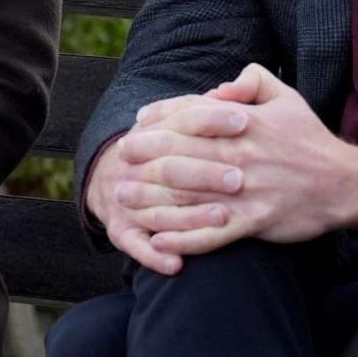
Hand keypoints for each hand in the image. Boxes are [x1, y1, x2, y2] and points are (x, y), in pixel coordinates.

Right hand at [85, 115, 235, 277]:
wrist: (112, 178)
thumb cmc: (166, 148)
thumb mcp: (177, 120)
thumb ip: (205, 106)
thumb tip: (230, 91)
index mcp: (152, 134)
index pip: (183, 119)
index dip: (213, 118)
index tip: (245, 120)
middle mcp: (136, 167)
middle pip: (171, 168)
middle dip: (205, 173)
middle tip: (240, 179)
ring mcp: (127, 201)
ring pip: (158, 211)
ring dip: (190, 217)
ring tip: (224, 218)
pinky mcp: (122, 231)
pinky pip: (137, 246)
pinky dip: (155, 256)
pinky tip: (177, 265)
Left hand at [122, 64, 357, 264]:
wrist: (345, 184)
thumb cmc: (311, 140)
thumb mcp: (287, 98)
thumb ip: (253, 81)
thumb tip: (218, 86)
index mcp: (246, 124)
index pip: (191, 118)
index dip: (159, 121)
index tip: (136, 127)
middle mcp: (242, 155)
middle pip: (180, 156)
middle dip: (144, 158)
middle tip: (119, 161)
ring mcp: (246, 191)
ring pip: (188, 196)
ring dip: (151, 199)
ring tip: (124, 200)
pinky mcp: (254, 222)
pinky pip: (211, 233)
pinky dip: (183, 239)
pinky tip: (157, 241)